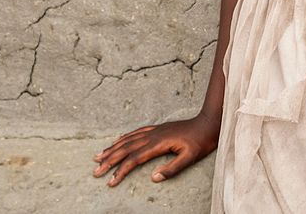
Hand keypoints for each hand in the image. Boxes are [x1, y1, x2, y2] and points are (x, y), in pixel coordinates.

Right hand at [92, 114, 219, 186]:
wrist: (209, 123)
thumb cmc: (201, 142)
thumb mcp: (190, 158)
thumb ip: (172, 169)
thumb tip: (153, 178)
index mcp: (159, 143)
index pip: (134, 159)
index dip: (121, 171)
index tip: (110, 181)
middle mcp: (153, 135)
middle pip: (126, 148)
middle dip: (109, 160)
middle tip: (95, 171)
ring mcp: (155, 130)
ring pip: (128, 139)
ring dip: (112, 148)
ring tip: (98, 156)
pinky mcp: (158, 128)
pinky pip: (136, 132)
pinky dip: (124, 137)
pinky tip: (117, 140)